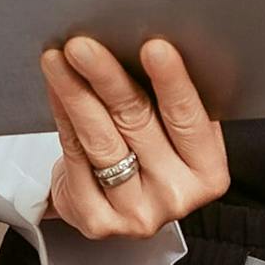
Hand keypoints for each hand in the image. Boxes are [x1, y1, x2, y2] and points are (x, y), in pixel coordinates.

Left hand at [38, 36, 230, 240]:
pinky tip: (56, 88)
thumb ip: (172, 101)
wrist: (118, 203)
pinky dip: (63, 115)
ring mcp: (135, 213)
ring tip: (59, 59)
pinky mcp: (97, 220)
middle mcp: (176, 196)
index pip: (189, 120)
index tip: (154, 47)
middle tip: (84, 46)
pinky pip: (76, 156)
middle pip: (138, 124)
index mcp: (208, 172)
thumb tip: (145, 44)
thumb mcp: (177, 131)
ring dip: (75, 93)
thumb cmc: (153, 152)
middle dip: (107, 78)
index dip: (172, 82)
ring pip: (101, 140)